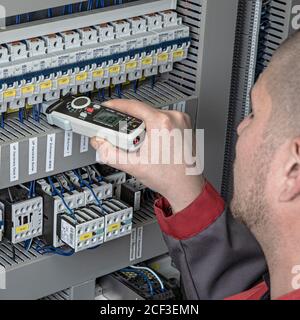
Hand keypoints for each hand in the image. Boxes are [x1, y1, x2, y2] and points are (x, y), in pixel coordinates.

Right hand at [90, 99, 204, 212]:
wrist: (186, 187)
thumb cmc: (168, 178)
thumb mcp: (133, 166)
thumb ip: (110, 153)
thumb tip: (99, 142)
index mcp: (162, 123)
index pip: (132, 105)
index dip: (115, 105)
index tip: (107, 106)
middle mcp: (174, 117)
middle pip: (142, 111)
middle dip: (129, 120)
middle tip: (121, 133)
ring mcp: (182, 120)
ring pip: (153, 115)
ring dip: (142, 124)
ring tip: (139, 141)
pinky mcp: (185, 125)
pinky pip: (164, 119)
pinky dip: (154, 126)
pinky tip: (151, 141)